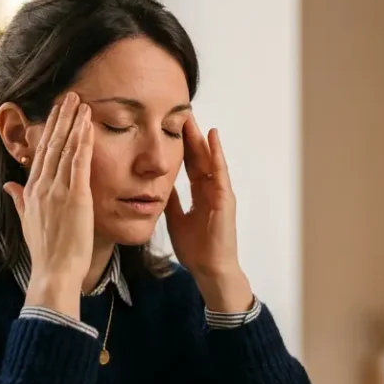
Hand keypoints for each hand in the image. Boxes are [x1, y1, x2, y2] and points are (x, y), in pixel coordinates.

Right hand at [2, 92, 94, 318]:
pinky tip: (87, 125)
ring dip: (73, 123)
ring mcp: (56, 190)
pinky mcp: (74, 196)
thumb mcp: (27, 221)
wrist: (53, 271)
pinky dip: (82, 142)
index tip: (56, 112)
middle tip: (69, 95)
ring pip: (64, 148)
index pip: (40, 153)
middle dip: (60, 118)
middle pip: (51, 144)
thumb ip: (19, 200)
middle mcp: (41, 186)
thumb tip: (9, 184)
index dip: (48, 130)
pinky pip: (78, 163)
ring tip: (80, 102)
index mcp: (31, 191)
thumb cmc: (45, 252)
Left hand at [165, 115, 253, 312]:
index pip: (190, 164)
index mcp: (200, 195)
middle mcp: (212, 190)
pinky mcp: (226, 200)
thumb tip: (157, 184)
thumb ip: (170, 200)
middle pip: (200, 157)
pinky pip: (220, 173)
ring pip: (210, 160)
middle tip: (182, 114)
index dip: (181, 146)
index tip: (171, 127)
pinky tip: (212, 138)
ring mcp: (220, 194)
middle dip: (191, 136)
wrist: (209, 270)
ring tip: (195, 119)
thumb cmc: (196, 249)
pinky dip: (217, 155)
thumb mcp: (175, 219)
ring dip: (203, 140)